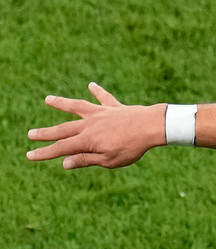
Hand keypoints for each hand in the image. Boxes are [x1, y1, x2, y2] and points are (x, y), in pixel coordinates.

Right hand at [26, 83, 162, 169]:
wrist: (152, 126)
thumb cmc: (132, 147)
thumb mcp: (109, 160)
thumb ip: (86, 160)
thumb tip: (65, 163)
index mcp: (87, 140)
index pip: (61, 148)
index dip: (44, 152)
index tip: (29, 154)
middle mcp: (90, 124)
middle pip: (63, 129)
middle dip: (45, 132)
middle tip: (30, 133)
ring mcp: (101, 113)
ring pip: (77, 107)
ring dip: (62, 103)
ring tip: (48, 99)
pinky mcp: (114, 107)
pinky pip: (104, 98)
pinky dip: (97, 91)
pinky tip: (92, 85)